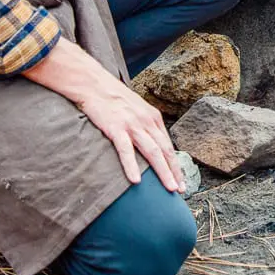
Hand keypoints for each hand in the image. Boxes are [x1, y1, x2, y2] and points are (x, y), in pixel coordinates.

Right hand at [76, 78, 184, 192]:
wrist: (94, 84)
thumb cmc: (113, 98)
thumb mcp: (136, 108)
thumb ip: (144, 125)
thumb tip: (150, 143)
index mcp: (153, 118)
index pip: (168, 145)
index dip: (175, 164)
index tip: (180, 181)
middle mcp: (147, 121)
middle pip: (165, 151)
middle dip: (174, 172)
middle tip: (181, 190)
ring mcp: (132, 125)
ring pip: (152, 152)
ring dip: (163, 172)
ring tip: (169, 188)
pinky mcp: (116, 128)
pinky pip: (126, 150)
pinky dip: (132, 166)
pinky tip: (136, 181)